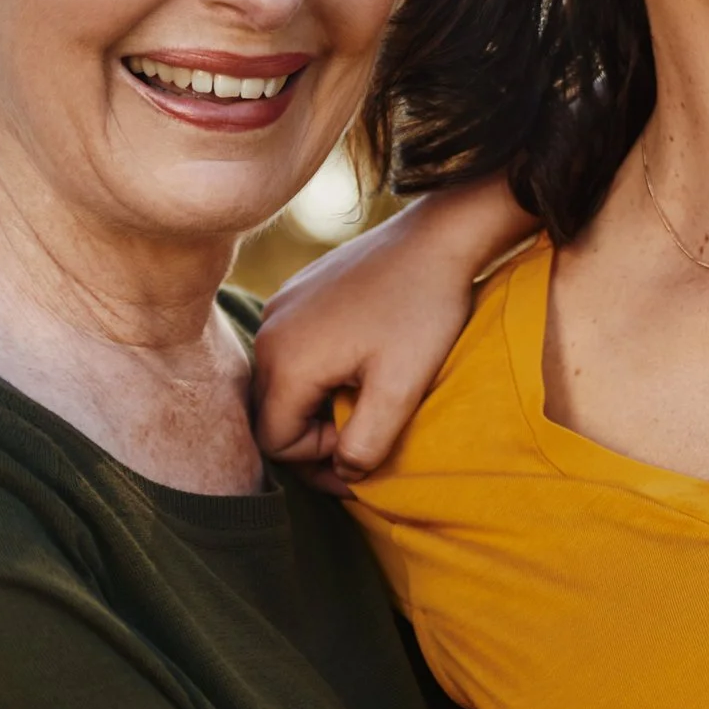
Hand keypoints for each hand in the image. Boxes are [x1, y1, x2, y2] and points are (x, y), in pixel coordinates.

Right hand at [251, 182, 530, 492]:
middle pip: (272, 412)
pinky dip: (319, 369)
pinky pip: (294, 346)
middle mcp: (270, 332)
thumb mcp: (401, 389)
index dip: (317, 460)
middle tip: (362, 441)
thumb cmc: (423, 311)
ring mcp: (281, 305)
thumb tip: (342, 472)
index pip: (276, 441)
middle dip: (313, 435)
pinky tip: (360, 364)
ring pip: (283, 380)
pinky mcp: (299, 289)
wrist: (438, 237)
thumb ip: (365, 443)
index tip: (363, 450)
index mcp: (287, 361)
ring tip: (365, 401)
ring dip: (318, 402)